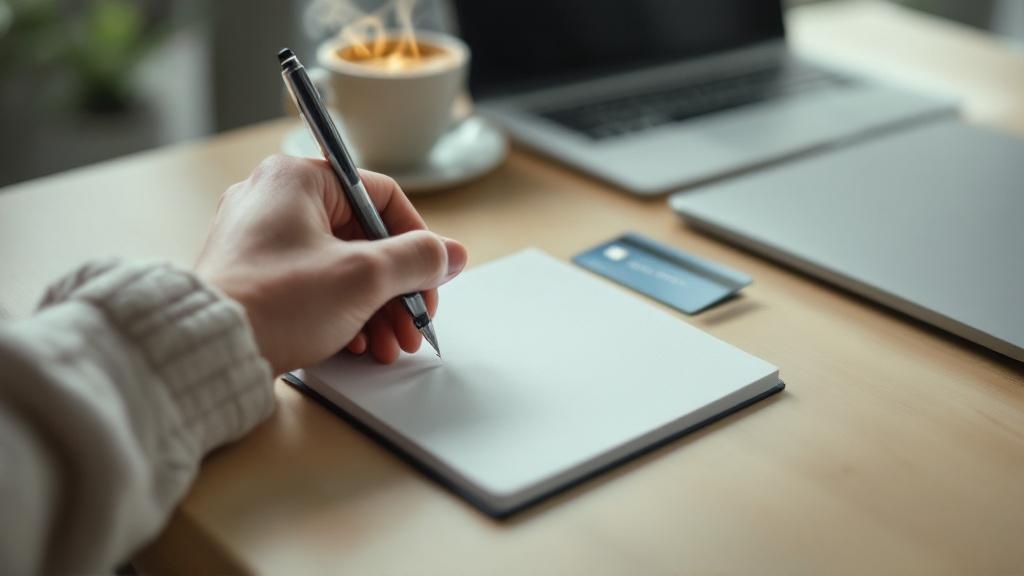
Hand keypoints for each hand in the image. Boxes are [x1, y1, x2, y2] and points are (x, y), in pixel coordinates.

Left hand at [196, 155, 467, 373]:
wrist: (209, 351)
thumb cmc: (275, 301)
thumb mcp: (364, 276)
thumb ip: (417, 259)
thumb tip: (450, 254)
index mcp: (297, 177)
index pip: (382, 196)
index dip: (418, 240)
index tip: (431, 277)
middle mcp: (274, 198)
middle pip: (364, 237)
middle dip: (396, 288)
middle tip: (414, 324)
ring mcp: (259, 237)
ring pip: (340, 264)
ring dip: (375, 307)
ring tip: (389, 346)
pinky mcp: (252, 273)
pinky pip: (312, 283)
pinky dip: (342, 311)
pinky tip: (357, 345)